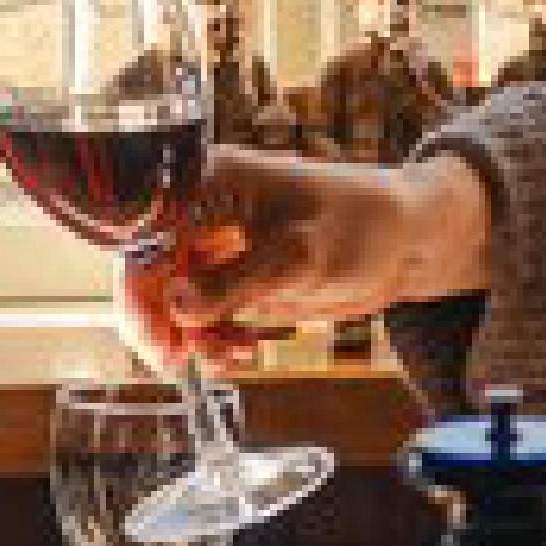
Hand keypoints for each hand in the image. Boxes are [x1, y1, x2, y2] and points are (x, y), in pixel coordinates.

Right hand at [118, 149, 490, 366]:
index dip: (140, 294)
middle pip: (150, 273)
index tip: (158, 343)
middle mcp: (201, 211)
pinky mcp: (235, 276)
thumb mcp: (297, 256)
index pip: (146, 239)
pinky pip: (203, 314)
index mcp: (207, 183)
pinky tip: (242, 351)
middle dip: (164, 323)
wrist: (405, 240)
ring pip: (174, 301)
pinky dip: (215, 338)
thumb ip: (233, 282)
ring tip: (234, 355)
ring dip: (193, 337)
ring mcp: (217, 245)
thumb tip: (176, 305)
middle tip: (180, 362)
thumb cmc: (361, 224)